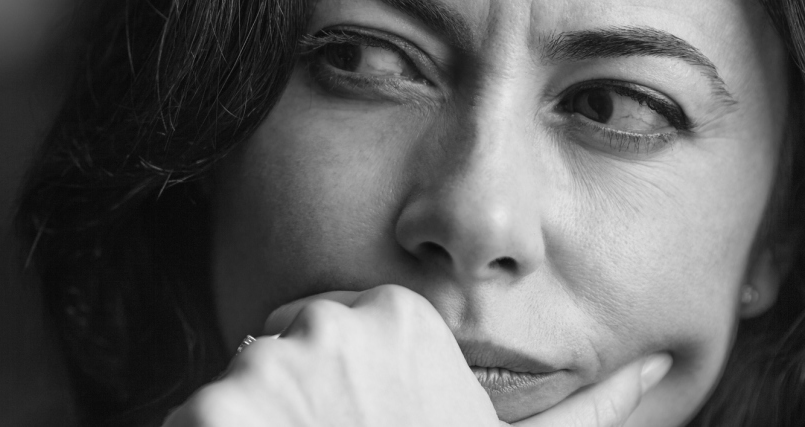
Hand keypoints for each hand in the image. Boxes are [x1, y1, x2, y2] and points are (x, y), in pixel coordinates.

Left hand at [162, 285, 671, 426]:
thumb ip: (582, 412)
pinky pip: (189, 423)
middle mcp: (330, 321)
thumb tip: (659, 368)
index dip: (330, 393)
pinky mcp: (214, 407)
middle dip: (288, 406)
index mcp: (397, 317)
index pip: (321, 331)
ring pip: (231, 394)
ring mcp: (269, 362)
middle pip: (272, 354)